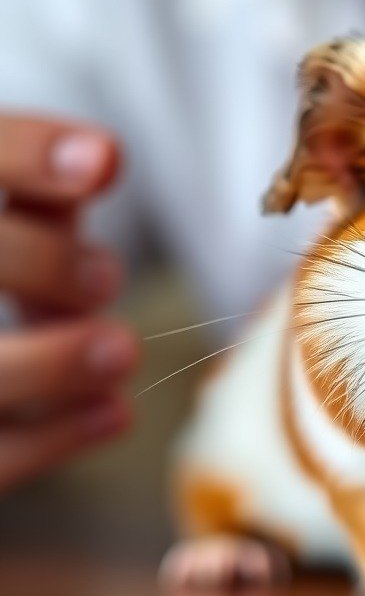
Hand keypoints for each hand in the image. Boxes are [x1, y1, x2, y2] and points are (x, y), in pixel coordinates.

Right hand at [0, 115, 139, 490]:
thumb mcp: (10, 221)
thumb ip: (42, 185)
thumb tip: (102, 159)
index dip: (27, 158)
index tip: (105, 162)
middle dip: (38, 262)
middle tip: (103, 279)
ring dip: (48, 364)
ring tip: (122, 351)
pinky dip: (50, 438)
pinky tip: (113, 412)